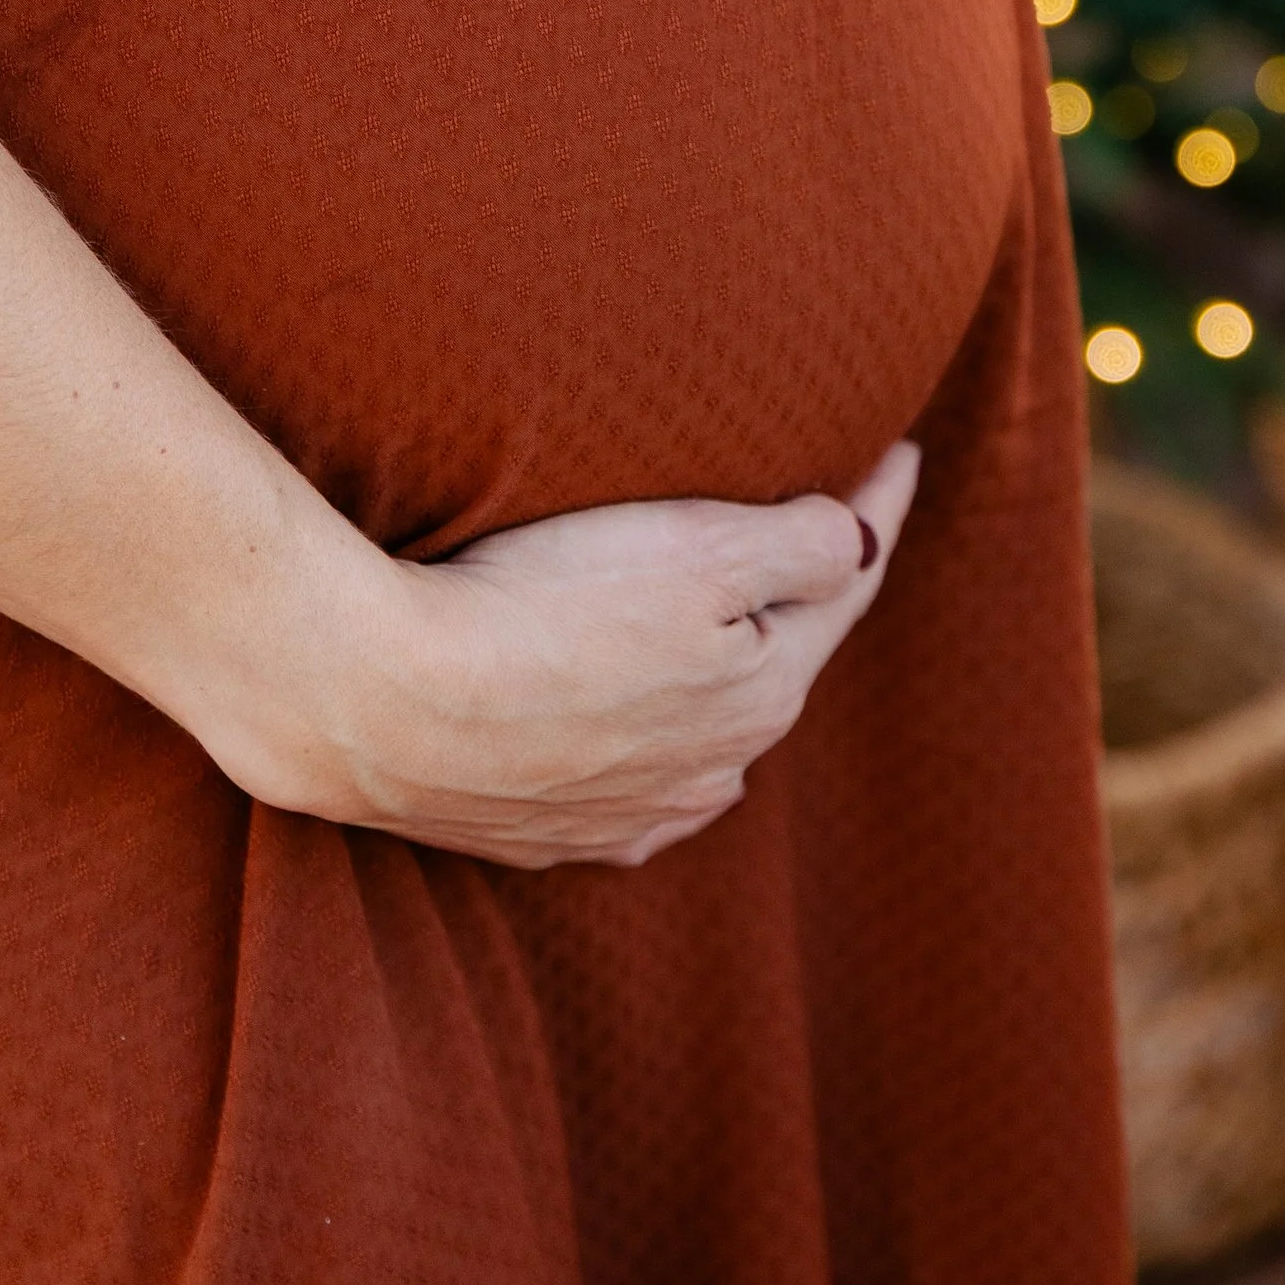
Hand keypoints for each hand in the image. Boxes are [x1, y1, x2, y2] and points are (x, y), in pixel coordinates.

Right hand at [257, 439, 921, 867]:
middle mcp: (709, 771)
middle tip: (819, 527)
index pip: (846, 585)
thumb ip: (803, 546)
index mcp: (763, 695)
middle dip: (803, 597)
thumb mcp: (699, 551)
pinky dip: (646, 754)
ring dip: (723, 681)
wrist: (381, 706)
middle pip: (780, 663)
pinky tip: (639, 747)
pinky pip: (625, 792)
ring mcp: (624, 814)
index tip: (903, 451)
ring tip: (725, 630)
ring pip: (705, 737)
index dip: (877, 511)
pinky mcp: (541, 833)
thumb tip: (855, 542)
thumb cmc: (542, 608)